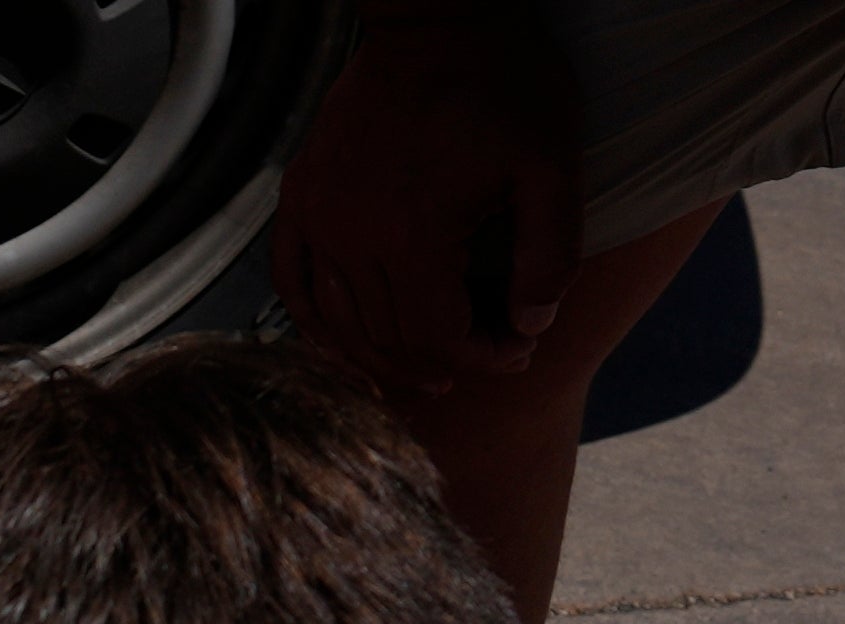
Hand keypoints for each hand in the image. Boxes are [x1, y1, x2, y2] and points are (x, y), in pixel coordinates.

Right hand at [270, 2, 580, 393]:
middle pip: (389, 336)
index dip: (482, 357)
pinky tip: (340, 344)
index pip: (439, 335)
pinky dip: (315, 322)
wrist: (434, 18)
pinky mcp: (300, 197)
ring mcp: (318, 217)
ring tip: (422, 367)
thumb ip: (550, 252)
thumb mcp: (552, 164)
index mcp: (414, 236)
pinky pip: (292, 281)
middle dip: (441, 359)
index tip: (516, 351)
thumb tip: (532, 324)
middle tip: (481, 357)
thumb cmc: (500, 81)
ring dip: (382, 355)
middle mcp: (353, 237)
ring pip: (340, 321)